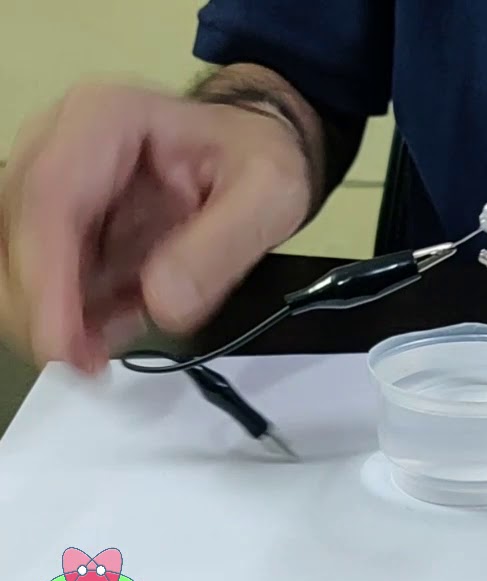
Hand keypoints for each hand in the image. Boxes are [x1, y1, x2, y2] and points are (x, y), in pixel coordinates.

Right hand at [0, 82, 309, 372]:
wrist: (254, 151)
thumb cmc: (259, 158)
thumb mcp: (270, 195)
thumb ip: (221, 248)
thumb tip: (164, 305)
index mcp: (105, 119)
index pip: (50, 199)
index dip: (45, 279)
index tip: (59, 344)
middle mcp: (58, 144)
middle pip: (16, 236)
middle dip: (44, 309)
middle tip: (89, 364)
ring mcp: (51, 184)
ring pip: (20, 264)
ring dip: (59, 317)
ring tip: (117, 341)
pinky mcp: (59, 225)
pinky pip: (46, 279)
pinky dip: (75, 315)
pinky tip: (120, 322)